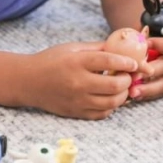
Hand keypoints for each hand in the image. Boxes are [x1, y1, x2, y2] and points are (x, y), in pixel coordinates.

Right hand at [26, 42, 143, 118]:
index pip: (109, 62)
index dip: (127, 63)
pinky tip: (110, 98)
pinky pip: (101, 114)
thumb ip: (98, 48)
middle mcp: (78, 82)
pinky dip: (111, 107)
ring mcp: (76, 100)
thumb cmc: (51, 60)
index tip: (135, 63)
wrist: (27, 81)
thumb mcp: (73, 47)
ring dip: (122, 95)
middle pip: (113, 85)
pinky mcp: (75, 113)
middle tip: (130, 76)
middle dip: (128, 80)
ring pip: (110, 103)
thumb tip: (122, 48)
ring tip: (122, 87)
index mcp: (77, 62)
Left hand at [128, 26, 162, 100]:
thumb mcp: (158, 26)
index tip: (145, 44)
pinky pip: (161, 91)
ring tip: (132, 92)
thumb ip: (149, 30)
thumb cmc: (159, 30)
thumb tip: (137, 36)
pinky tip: (135, 95)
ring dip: (149, 88)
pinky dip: (148, 94)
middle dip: (151, 71)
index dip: (161, 44)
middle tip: (134, 76)